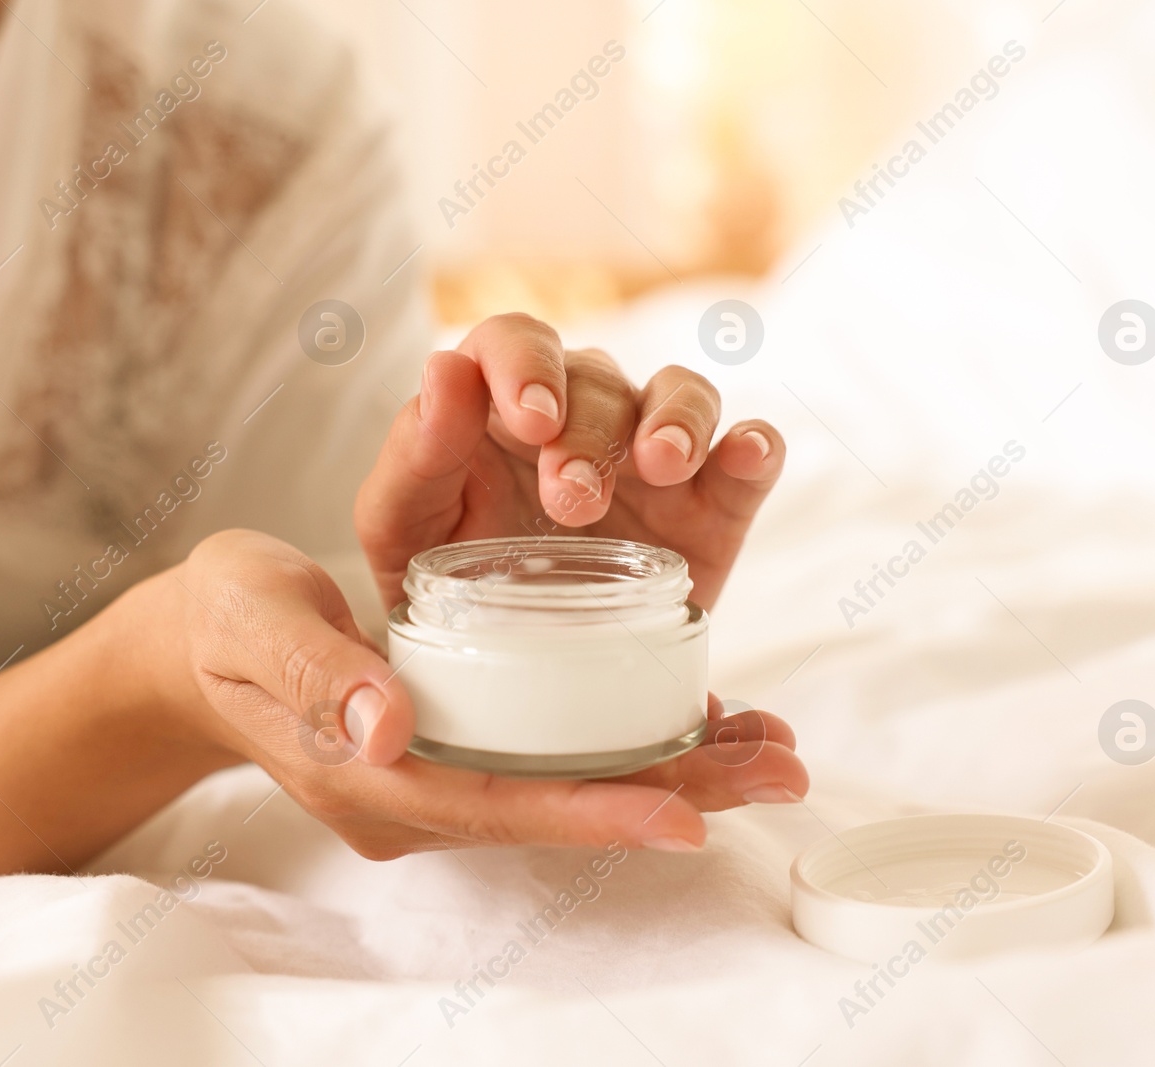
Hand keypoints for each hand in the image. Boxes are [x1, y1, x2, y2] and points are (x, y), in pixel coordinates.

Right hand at [151, 529, 808, 856]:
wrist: (203, 639)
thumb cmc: (225, 623)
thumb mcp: (254, 623)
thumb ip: (316, 672)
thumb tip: (387, 727)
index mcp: (369, 778)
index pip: (495, 805)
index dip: (592, 809)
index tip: (687, 812)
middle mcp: (417, 795)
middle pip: (557, 806)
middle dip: (670, 794)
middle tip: (780, 772)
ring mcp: (440, 779)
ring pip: (570, 786)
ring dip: (673, 772)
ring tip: (771, 749)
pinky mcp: (460, 746)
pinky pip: (557, 758)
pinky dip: (630, 745)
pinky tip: (700, 721)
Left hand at [356, 313, 784, 610]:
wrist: (510, 677)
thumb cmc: (439, 586)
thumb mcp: (400, 530)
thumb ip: (414, 454)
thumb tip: (444, 370)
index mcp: (497, 407)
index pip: (515, 341)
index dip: (526, 365)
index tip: (532, 422)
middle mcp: (582, 415)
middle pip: (599, 377)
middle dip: (588, 432)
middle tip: (573, 501)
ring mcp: (652, 459)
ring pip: (682, 393)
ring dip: (676, 419)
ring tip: (664, 466)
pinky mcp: (712, 507)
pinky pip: (749, 453)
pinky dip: (754, 445)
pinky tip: (745, 456)